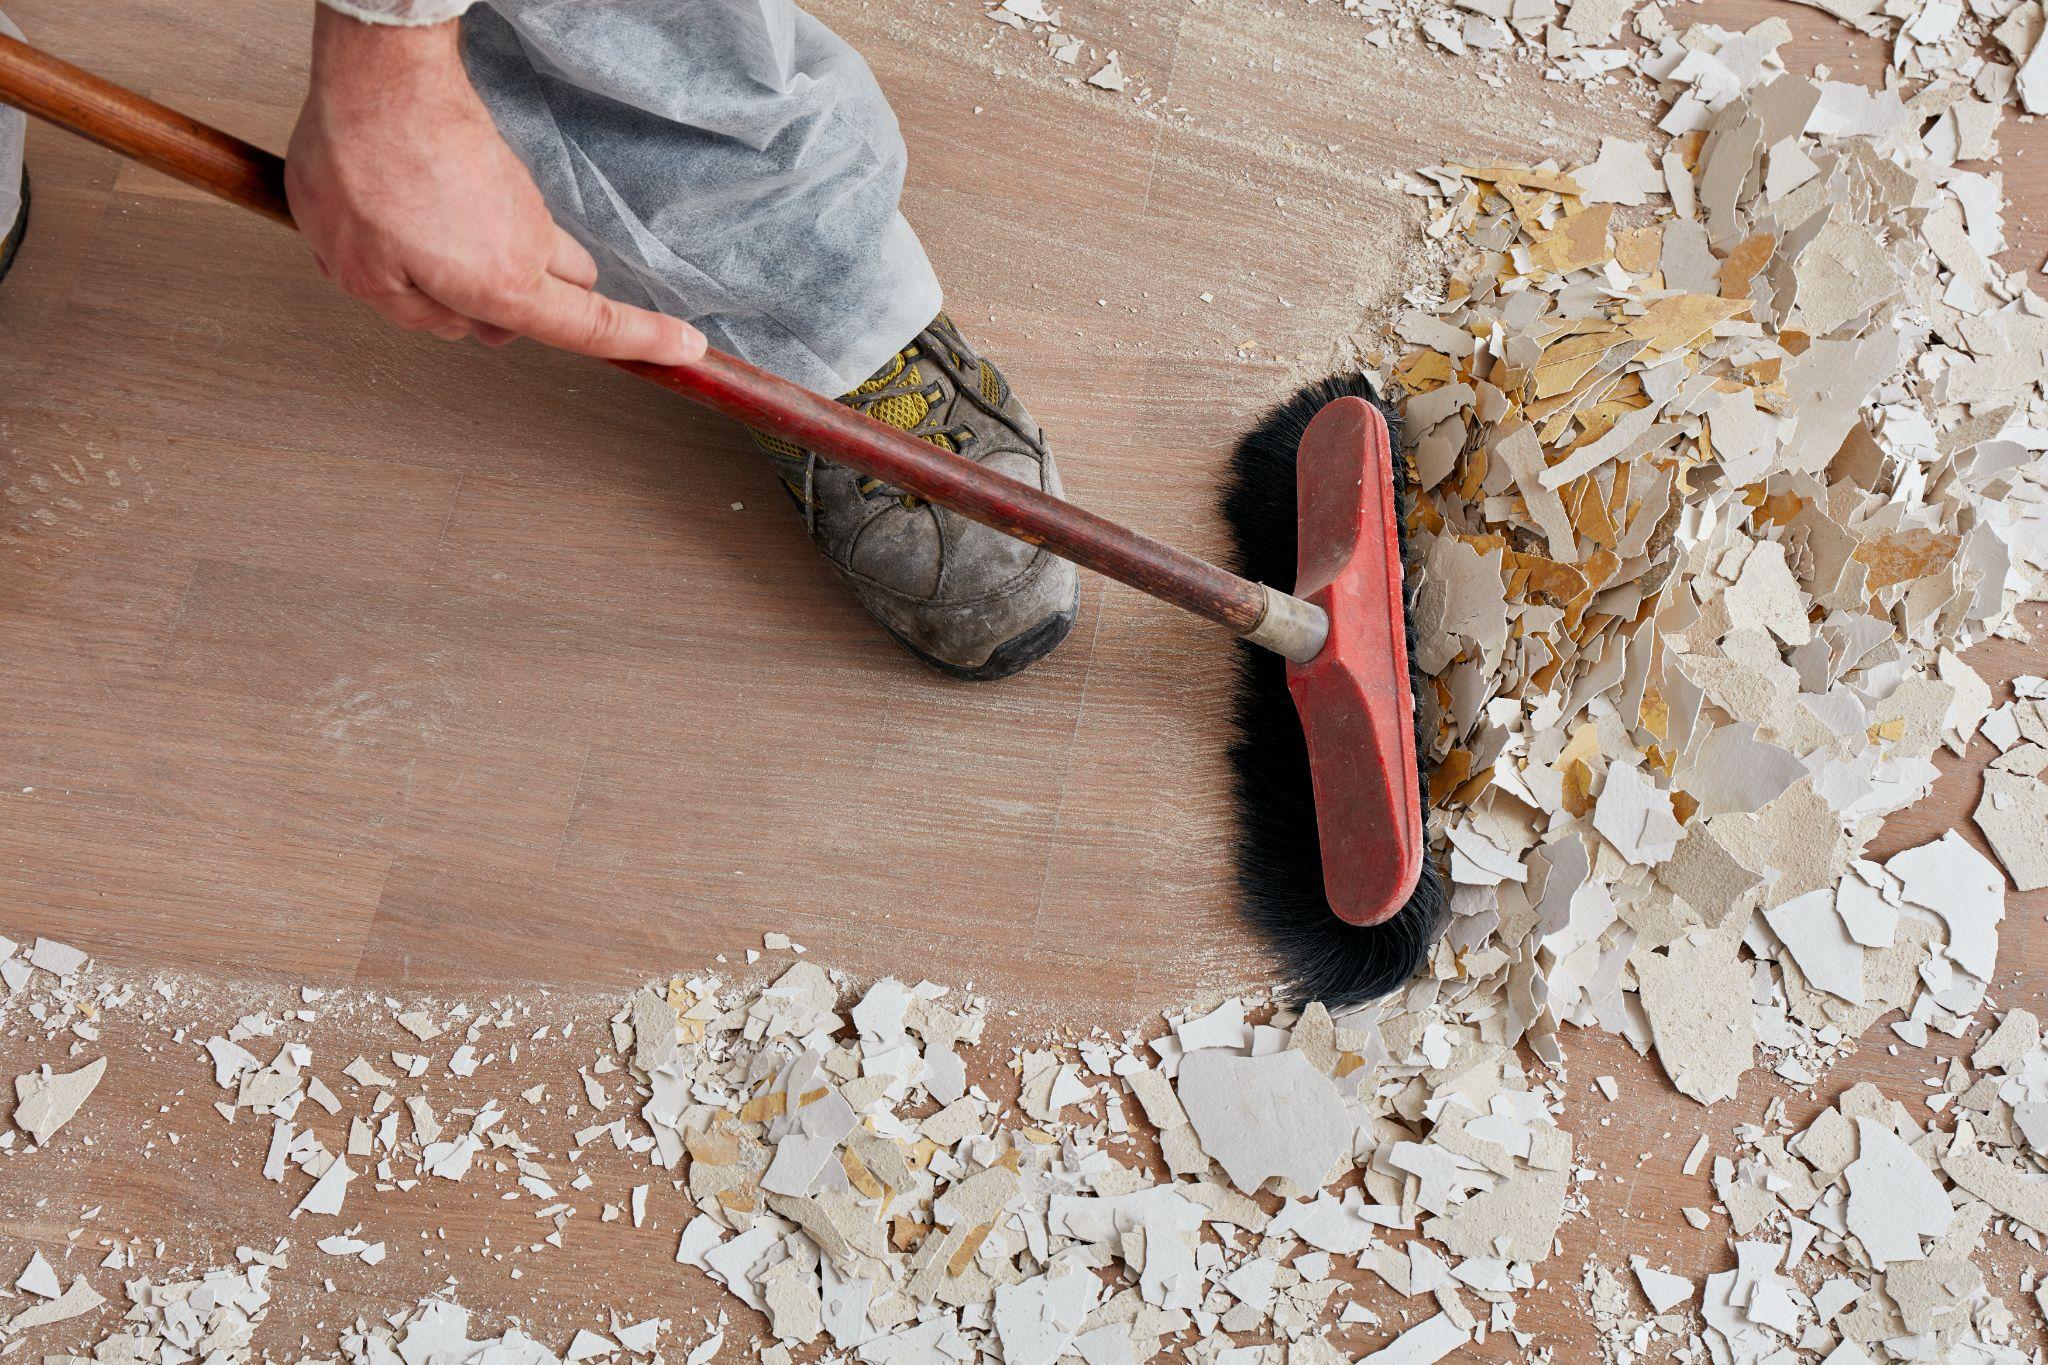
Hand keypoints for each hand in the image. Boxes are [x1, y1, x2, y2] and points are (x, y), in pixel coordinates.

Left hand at [284, 8, 704, 364]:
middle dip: (535, 309)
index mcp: (503, 282)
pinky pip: (504, 215)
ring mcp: (521, 200)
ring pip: (535, 251)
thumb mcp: (363, 275)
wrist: (380, 78)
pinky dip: (470, 225)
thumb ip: (414, 314)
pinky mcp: (504, 170)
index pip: (592, 327)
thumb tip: (448, 322)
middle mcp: (527, 242)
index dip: (645, 341)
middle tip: (465, 310)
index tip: (686, 347)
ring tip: (415, 247)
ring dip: (495, 265)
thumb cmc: (369, 168)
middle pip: (567, 291)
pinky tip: (411, 206)